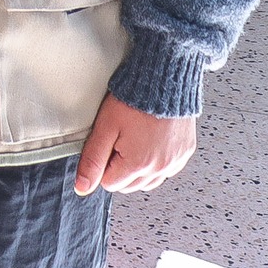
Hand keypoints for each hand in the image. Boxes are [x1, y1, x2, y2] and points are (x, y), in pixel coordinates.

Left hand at [74, 94, 196, 195]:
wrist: (164, 80)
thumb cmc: (133, 100)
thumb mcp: (105, 128)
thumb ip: (92, 160)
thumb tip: (82, 187)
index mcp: (139, 165)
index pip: (109, 183)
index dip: (104, 162)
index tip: (108, 142)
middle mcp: (160, 168)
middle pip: (129, 185)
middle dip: (119, 167)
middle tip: (120, 139)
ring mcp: (175, 162)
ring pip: (148, 181)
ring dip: (137, 168)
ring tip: (134, 140)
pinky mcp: (185, 153)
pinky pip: (166, 170)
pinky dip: (156, 162)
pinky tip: (149, 142)